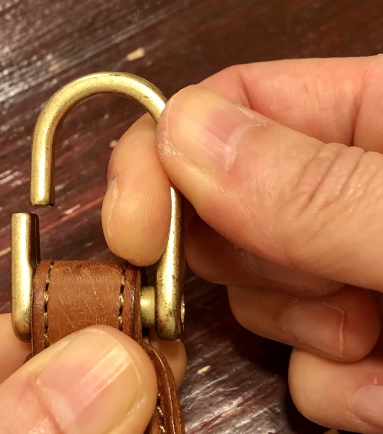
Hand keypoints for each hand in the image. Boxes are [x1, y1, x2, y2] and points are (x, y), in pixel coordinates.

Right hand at [103, 55, 382, 432]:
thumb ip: (316, 184)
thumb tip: (181, 133)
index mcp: (381, 119)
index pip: (233, 101)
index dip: (164, 154)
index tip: (132, 227)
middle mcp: (355, 189)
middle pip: (227, 205)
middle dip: (241, 262)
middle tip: (309, 288)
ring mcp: (349, 266)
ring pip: (256, 294)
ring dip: (303, 334)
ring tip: (382, 345)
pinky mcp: (361, 337)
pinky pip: (298, 364)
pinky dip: (332, 388)